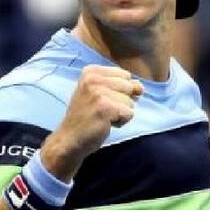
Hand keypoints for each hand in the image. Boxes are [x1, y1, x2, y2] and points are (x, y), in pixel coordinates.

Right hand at [41, 65, 142, 179]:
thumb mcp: (100, 94)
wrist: (70, 138)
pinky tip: (105, 123)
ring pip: (130, 101)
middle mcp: (93, 78)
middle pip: (129, 86)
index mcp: (90, 71)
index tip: (99, 100)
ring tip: (102, 117)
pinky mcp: (105, 107)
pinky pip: (129, 113)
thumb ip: (122, 85)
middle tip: (100, 110)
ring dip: (120, 113)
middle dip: (121, 101)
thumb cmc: (86, 117)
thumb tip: (140, 87)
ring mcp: (98, 92)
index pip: (125, 76)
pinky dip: (121, 121)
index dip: (118, 91)